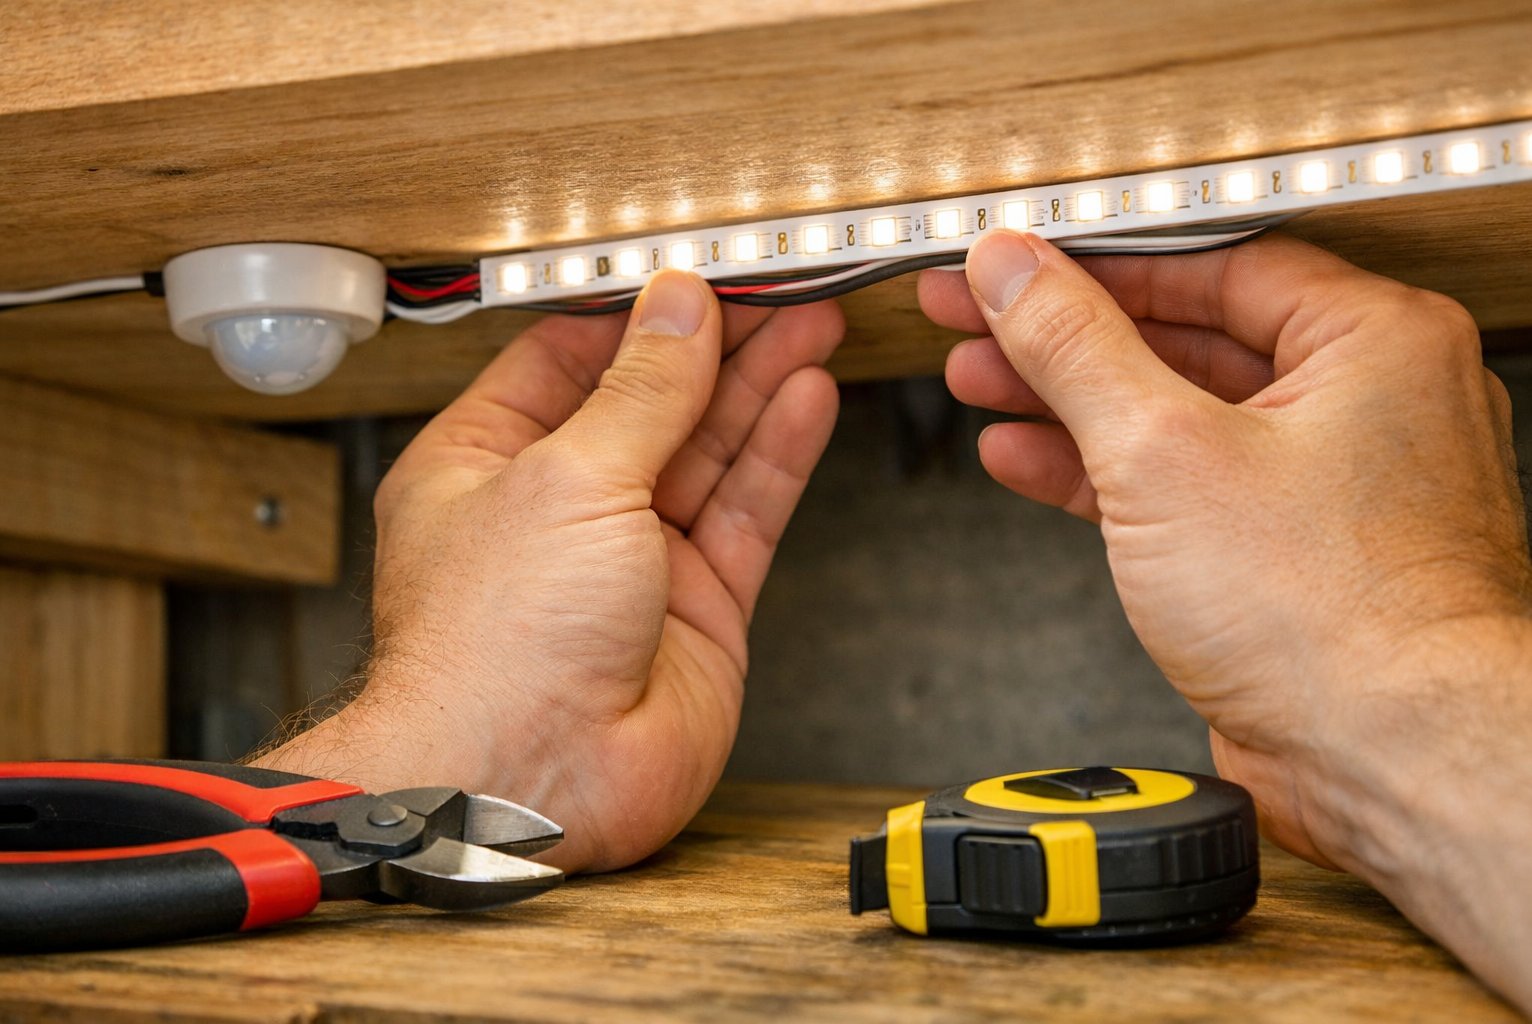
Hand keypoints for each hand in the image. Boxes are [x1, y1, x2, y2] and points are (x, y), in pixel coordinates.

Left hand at [257, 272, 842, 871]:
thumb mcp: (565, 477)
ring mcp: (633, 561)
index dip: (637, 313)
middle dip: (716, 344)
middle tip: (778, 289)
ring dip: (759, 388)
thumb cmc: (489, 648)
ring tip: (811, 325)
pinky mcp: (696, 608)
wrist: (527, 782)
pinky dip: (778, 455)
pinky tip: (805, 400)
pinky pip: (744, 514)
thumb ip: (640, 390)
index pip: (568, 359)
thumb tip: (677, 310)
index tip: (697, 272)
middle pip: (651, 401)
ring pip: (708, 454)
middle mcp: (560, 510)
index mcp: (487, 464)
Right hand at [922, 231, 1531, 1010]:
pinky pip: (1179, 486)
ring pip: (1172, 415)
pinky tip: (1027, 456)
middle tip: (976, 316)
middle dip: (1062, 336)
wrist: (1389, 765)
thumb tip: (1016, 274)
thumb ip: (1076, 349)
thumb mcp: (1165, 452)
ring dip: (1067, 402)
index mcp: (1372, 342)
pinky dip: (1099, 473)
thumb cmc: (1342, 622)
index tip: (1016, 263)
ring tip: (979, 379)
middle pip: (1181, 338)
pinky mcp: (1285, 554)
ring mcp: (1323, 484)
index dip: (1092, 263)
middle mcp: (1362, 404)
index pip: (1207, 265)